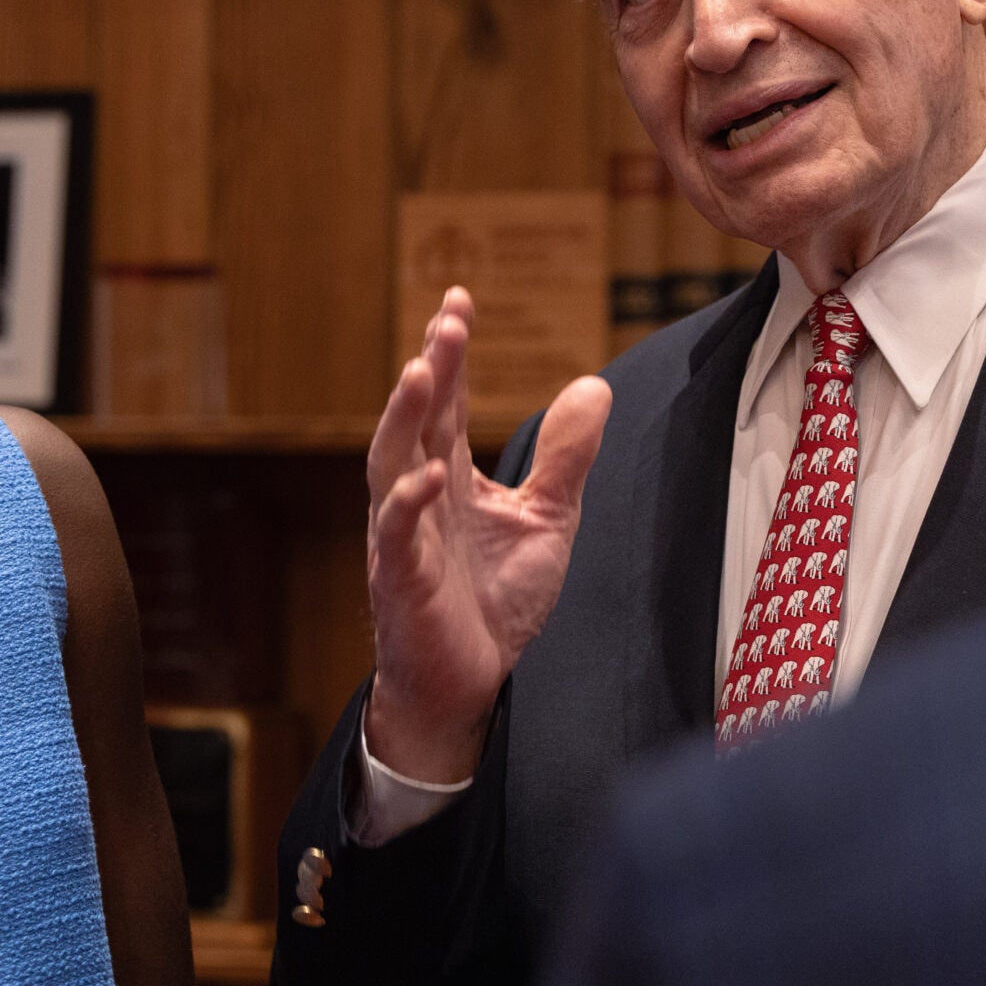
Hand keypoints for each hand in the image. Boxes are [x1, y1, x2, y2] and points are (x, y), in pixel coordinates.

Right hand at [363, 287, 612, 784]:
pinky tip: (427, 476)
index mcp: (450, 476)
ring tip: (421, 372)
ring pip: (390, 464)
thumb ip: (565, 457)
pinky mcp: (401, 582)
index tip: (457, 300)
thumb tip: (595, 384)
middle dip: (431, 369)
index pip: (448, 403)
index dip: (451, 353)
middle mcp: (419, 496)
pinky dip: (407, 504)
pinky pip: (397, 536)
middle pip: (417, 420)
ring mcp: (403, 536)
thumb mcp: (548, 519)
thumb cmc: (495, 602)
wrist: (467, 685)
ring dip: (403, 417)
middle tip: (447, 321)